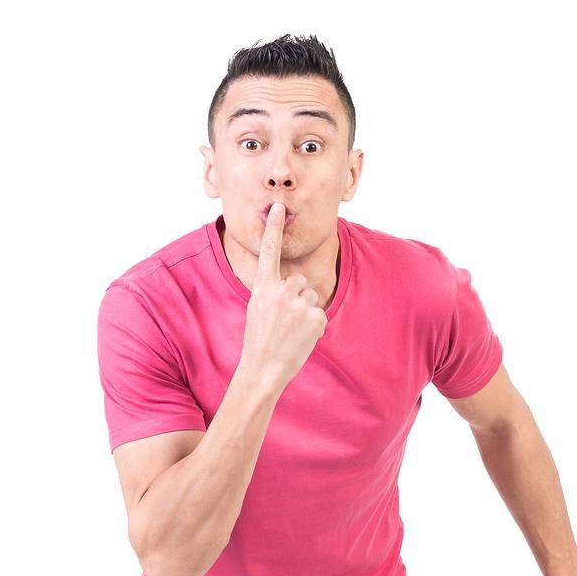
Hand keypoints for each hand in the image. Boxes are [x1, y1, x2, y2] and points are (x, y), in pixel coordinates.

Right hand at [239, 200, 327, 391]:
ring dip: (305, 312)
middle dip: (296, 298)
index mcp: (263, 288)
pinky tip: (301, 338)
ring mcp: (298, 303)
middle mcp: (281, 291)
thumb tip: (292, 286)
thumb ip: (272, 292)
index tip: (278, 207)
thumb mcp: (257, 310)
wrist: (264, 368)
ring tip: (292, 331)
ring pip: (310, 296)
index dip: (273, 228)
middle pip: (299, 281)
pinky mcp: (315, 316)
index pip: (269, 252)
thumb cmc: (259, 340)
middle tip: (284, 321)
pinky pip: (319, 313)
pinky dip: (314, 326)